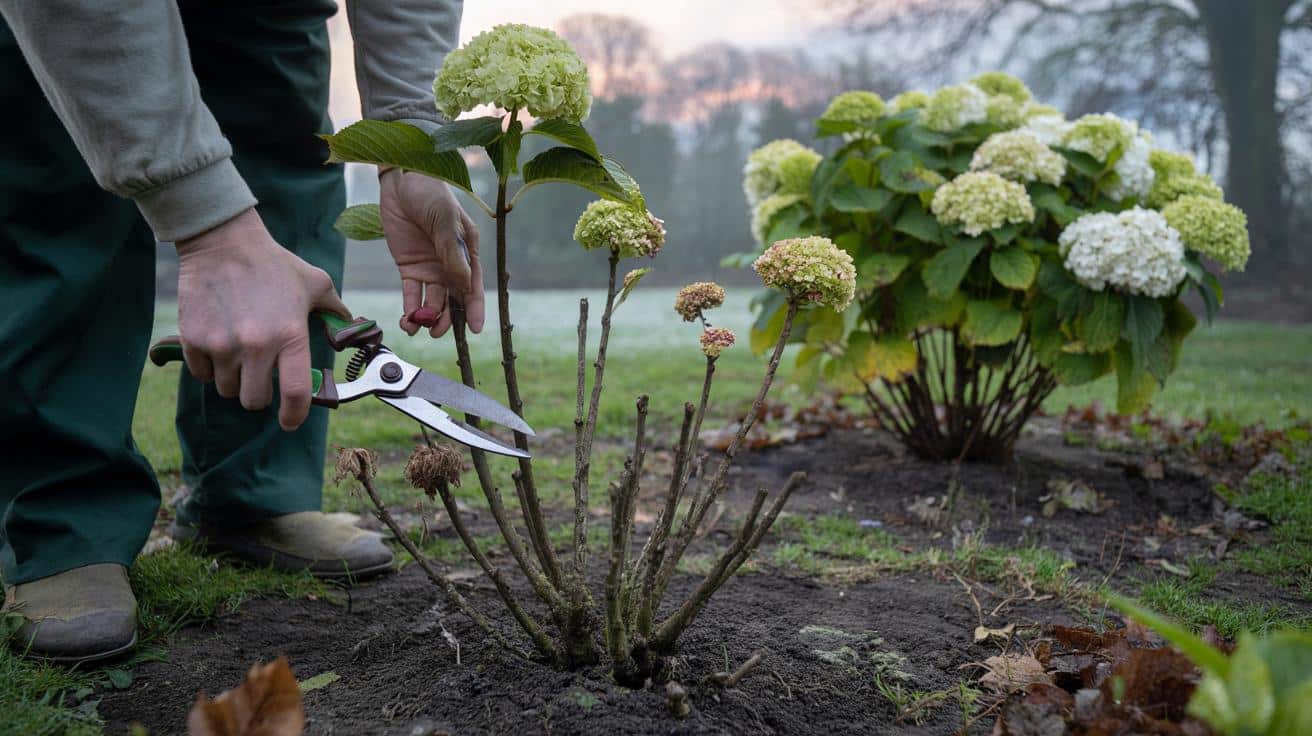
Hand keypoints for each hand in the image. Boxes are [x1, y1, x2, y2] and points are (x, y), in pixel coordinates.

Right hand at [175, 208, 348, 430]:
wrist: (223, 243)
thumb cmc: (274, 264)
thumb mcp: (315, 284)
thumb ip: (336, 311)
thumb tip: (351, 330)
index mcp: (290, 335)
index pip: (295, 393)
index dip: (294, 415)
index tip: (290, 421)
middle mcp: (256, 345)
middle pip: (254, 400)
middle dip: (259, 395)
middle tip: (260, 375)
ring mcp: (222, 344)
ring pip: (227, 390)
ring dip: (234, 379)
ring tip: (239, 352)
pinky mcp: (193, 340)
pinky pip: (202, 374)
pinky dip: (209, 367)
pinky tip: (218, 344)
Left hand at [379, 169, 484, 336]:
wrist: (401, 178)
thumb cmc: (431, 193)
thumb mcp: (445, 220)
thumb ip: (453, 252)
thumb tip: (464, 284)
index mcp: (468, 250)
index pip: (473, 284)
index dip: (475, 307)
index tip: (476, 329)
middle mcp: (452, 263)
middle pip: (453, 298)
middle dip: (447, 318)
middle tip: (436, 332)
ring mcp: (430, 266)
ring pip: (432, 301)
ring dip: (427, 317)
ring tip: (417, 327)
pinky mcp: (409, 267)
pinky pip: (411, 293)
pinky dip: (409, 308)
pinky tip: (406, 321)